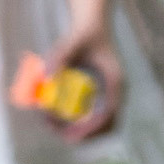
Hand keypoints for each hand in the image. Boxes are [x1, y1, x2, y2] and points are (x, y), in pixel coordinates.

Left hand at [43, 25, 123, 142]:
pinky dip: (81, 124)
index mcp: (115, 82)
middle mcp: (118, 92)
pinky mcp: (105, 97)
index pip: (108, 115)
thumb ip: (58, 59)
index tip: (70, 136)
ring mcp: (113, 96)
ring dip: (82, 132)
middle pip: (108, 127)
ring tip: (55, 126)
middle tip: (58, 134)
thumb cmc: (81, 36)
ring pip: (103, 126)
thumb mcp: (67, 45)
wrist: (93, 27)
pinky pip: (96, 119)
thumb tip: (45, 80)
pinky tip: (61, 121)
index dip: (89, 129)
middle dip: (84, 135)